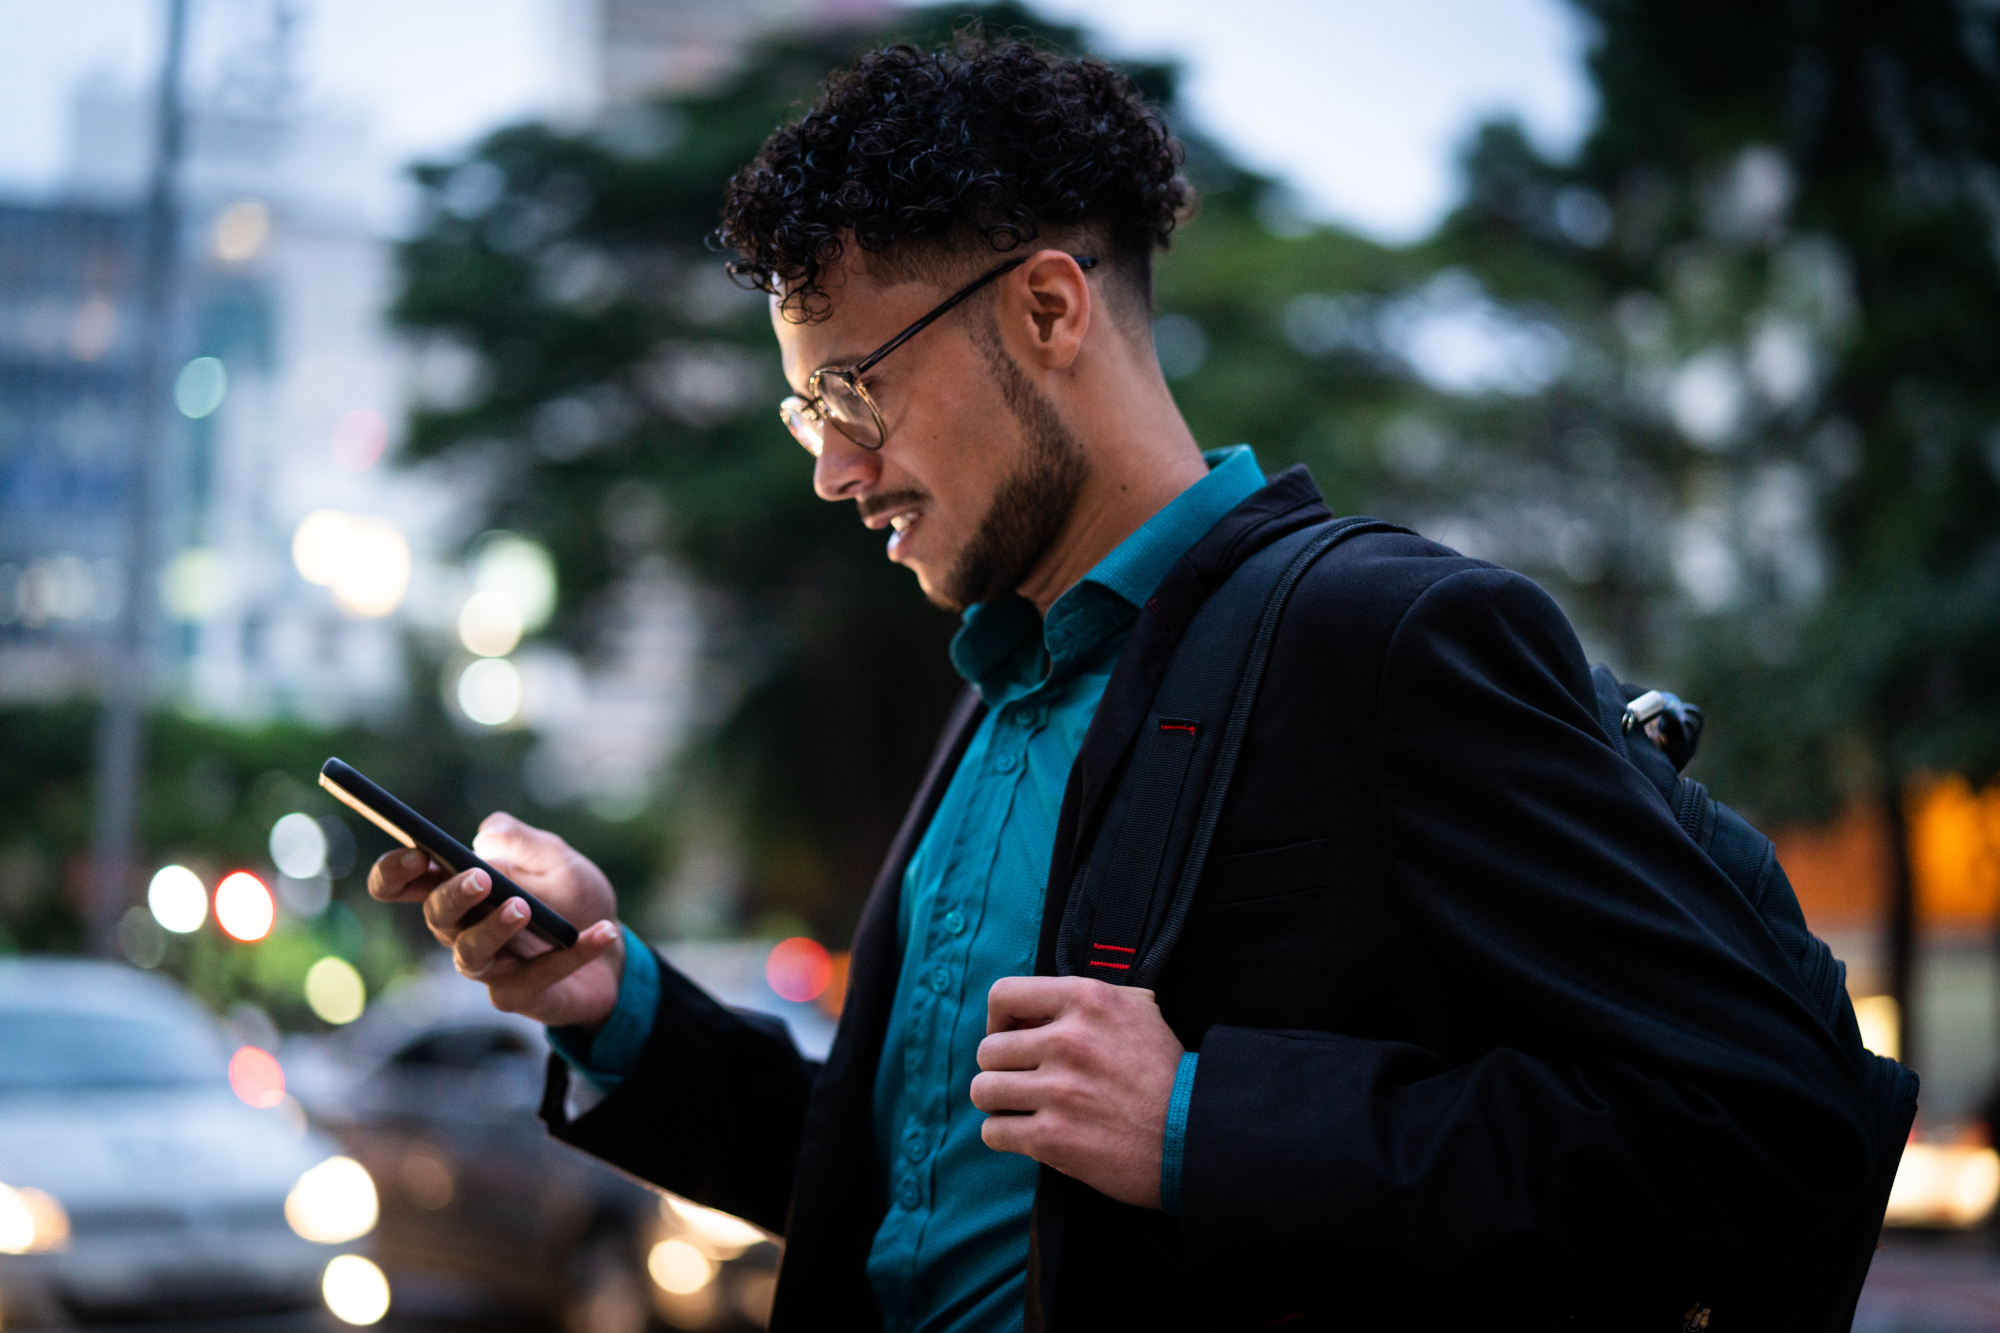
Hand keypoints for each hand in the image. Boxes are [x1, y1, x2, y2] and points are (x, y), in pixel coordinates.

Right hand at [367, 812, 623, 1029]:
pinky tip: (603, 932)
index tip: (417, 854)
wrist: (615, 953)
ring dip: (493, 929)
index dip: (395, 872)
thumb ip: (524, 842)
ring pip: (470, 954)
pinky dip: (572, 954)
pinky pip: (536, 977)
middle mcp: (462, 930)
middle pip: (436, 917)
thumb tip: (486, 835)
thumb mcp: (558, 859)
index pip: (401, 884)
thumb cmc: (574, 900)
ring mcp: (487, 966)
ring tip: (523, 908)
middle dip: (453, 897)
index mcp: (459, 890)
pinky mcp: (517, 995)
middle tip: (481, 879)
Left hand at [970, 976, 1184, 1208]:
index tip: (1011, 1036)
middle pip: (988, 1049)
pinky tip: (1029, 1134)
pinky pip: (994, 1132)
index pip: (1003, 994)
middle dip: (1003, 1068)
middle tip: (1026, 1081)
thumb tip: (1038, 1006)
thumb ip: (1088, 1000)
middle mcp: (1070, 1040)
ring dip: (999, 1102)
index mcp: (1088, 999)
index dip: (998, 1019)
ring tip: (1023, 1107)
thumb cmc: (1165, 1073)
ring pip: (983, 1089)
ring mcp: (1060, 1090)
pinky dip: (1005, 1135)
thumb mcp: (1139, 1009)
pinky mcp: (1053, 1138)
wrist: (1194, 1137)